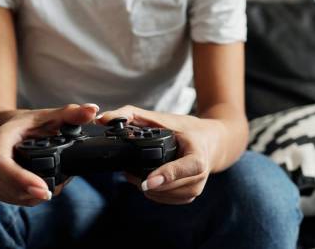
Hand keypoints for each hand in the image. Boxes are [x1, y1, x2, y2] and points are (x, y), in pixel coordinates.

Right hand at [0, 103, 99, 205]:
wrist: (7, 129)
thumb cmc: (28, 123)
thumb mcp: (49, 115)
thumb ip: (71, 113)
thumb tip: (93, 110)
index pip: (2, 164)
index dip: (21, 179)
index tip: (44, 188)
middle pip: (7, 185)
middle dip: (33, 191)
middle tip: (57, 188)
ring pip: (10, 195)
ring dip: (32, 195)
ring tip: (54, 185)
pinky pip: (11, 198)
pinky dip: (28, 197)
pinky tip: (42, 188)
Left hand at [97, 105, 222, 204]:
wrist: (211, 141)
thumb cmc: (186, 128)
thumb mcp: (162, 118)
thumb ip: (131, 115)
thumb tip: (103, 119)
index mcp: (198, 155)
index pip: (182, 169)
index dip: (164, 176)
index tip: (146, 182)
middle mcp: (199, 176)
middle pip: (165, 187)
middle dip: (143, 180)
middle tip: (127, 169)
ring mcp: (196, 189)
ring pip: (161, 196)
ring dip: (145, 187)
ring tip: (133, 172)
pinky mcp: (190, 197)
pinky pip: (164, 200)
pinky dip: (152, 191)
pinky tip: (146, 179)